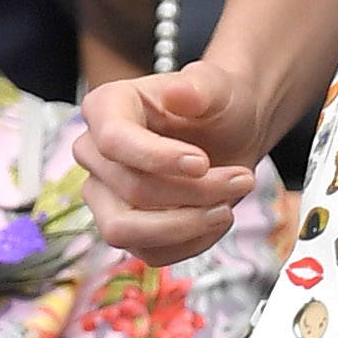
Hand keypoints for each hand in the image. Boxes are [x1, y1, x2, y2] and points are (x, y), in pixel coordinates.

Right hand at [77, 61, 267, 261]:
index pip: (113, 141)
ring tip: (228, 207)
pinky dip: (191, 242)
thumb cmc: (219, 105)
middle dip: (194, 192)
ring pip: (126, 231)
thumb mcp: (218, 86)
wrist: (232, 135)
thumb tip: (178, 93)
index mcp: (105, 108)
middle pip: (130, 190)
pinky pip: (149, 252)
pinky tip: (217, 218)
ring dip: (187, 225)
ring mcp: (103, 196)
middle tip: (243, 179)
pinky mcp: (125, 228)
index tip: (203, 163)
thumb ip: (200, 85)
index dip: (157, 159)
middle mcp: (94, 153)